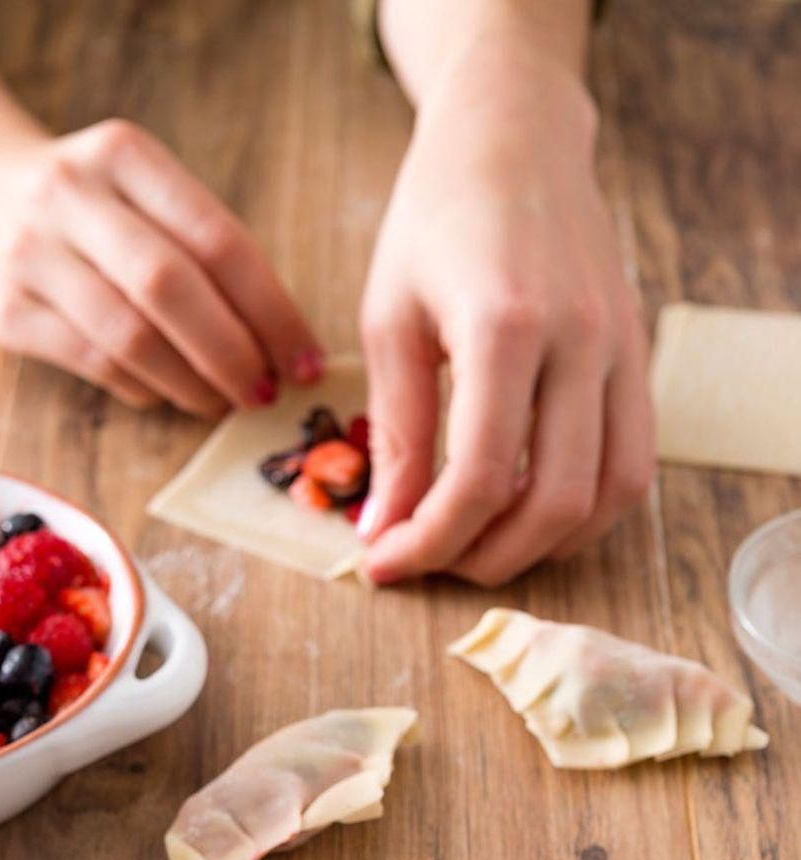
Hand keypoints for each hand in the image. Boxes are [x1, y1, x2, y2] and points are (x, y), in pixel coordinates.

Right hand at [0, 118, 322, 412]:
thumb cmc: (87, 200)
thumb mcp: (142, 187)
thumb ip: (201, 245)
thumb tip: (278, 340)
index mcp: (124, 154)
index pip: (218, 240)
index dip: (272, 311)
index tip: (305, 360)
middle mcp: (70, 196)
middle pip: (172, 288)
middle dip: (233, 352)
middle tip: (266, 391)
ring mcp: (29, 254)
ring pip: (129, 336)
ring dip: (191, 382)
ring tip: (223, 401)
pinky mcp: (4, 311)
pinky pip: (93, 363)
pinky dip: (144, 387)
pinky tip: (168, 392)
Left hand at [358, 40, 653, 583]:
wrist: (513, 138)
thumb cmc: (436, 219)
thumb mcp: (390, 320)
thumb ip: (397, 432)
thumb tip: (385, 528)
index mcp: (507, 325)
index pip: (481, 476)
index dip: (429, 539)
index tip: (382, 562)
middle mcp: (582, 341)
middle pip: (554, 502)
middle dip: (483, 556)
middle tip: (428, 561)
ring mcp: (622, 350)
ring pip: (609, 496)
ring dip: (543, 545)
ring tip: (478, 545)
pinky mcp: (637, 357)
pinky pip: (632, 462)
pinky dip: (585, 509)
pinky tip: (529, 512)